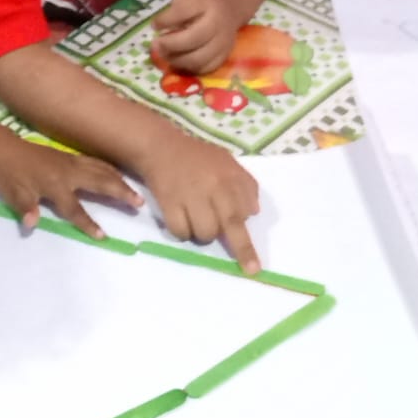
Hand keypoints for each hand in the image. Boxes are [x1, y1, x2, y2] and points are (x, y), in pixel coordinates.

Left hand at [0, 135, 143, 238]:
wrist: (3, 149)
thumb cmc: (8, 175)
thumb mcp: (12, 195)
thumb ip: (24, 208)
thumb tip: (31, 223)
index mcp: (54, 185)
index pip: (74, 209)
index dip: (88, 224)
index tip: (103, 236)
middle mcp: (67, 172)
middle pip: (99, 183)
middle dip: (120, 193)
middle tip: (139, 203)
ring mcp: (70, 162)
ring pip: (101, 170)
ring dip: (120, 180)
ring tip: (136, 193)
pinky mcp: (70, 156)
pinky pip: (96, 162)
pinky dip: (110, 168)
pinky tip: (118, 174)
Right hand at [140, 130, 260, 272]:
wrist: (161, 148)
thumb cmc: (197, 157)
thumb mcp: (227, 162)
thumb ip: (244, 184)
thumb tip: (253, 212)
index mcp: (230, 176)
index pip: (246, 209)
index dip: (251, 234)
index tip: (256, 260)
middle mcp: (213, 186)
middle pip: (230, 224)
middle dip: (242, 250)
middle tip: (250, 269)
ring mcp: (191, 195)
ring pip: (205, 233)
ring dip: (203, 234)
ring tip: (197, 221)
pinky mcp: (169, 203)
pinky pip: (181, 232)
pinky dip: (182, 232)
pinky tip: (180, 220)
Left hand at [150, 0, 239, 74]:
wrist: (229, 7)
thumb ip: (177, 4)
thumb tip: (163, 24)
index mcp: (208, 2)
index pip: (183, 12)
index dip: (165, 21)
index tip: (154, 25)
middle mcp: (218, 23)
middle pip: (193, 39)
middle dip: (170, 44)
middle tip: (155, 44)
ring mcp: (223, 42)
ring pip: (198, 59)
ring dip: (176, 59)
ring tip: (163, 53)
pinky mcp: (223, 56)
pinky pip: (204, 68)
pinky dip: (187, 67)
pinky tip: (177, 59)